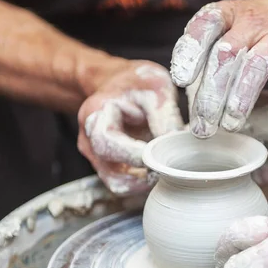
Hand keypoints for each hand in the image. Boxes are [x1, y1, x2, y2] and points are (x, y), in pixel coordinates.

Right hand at [78, 60, 183, 195]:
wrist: (119, 83)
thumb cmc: (136, 83)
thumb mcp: (156, 88)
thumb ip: (165, 116)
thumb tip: (178, 145)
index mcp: (96, 115)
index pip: (110, 144)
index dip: (138, 156)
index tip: (165, 156)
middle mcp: (89, 139)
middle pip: (111, 172)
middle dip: (144, 177)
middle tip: (169, 168)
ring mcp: (95, 155)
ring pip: (116, 184)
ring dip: (143, 185)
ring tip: (166, 171)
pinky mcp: (106, 164)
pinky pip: (122, 183)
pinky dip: (141, 183)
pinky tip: (158, 172)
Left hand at [171, 0, 267, 137]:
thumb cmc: (256, 32)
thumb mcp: (228, 34)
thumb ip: (207, 61)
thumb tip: (187, 100)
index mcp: (229, 15)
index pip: (205, 26)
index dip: (191, 51)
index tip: (181, 80)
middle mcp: (253, 21)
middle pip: (226, 55)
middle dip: (210, 95)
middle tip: (202, 127)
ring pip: (258, 64)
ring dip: (242, 98)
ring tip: (231, 125)